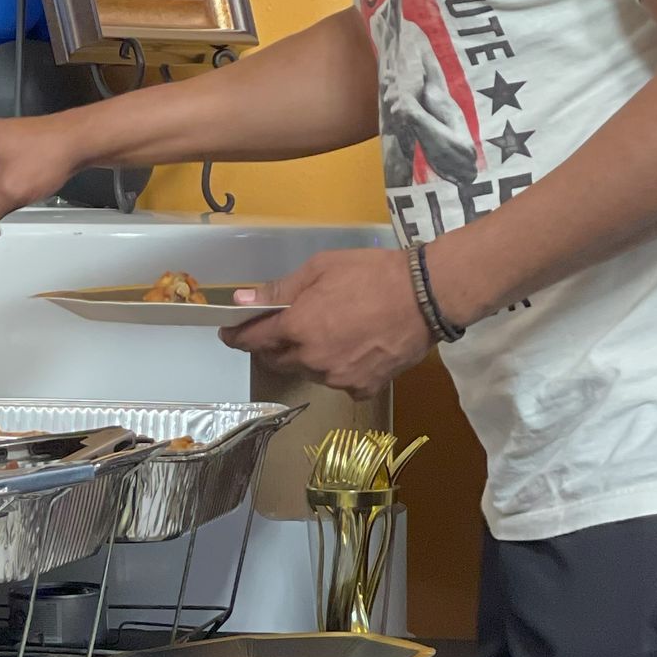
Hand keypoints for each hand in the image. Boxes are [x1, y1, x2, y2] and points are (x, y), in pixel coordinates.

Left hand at [226, 248, 432, 390]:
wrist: (427, 296)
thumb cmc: (373, 274)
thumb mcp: (321, 269)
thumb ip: (279, 290)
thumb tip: (243, 302)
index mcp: (298, 327)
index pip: (253, 340)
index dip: (237, 337)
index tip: (229, 334)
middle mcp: (313, 359)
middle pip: (278, 360)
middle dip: (273, 346)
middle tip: (281, 329)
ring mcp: (338, 378)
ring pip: (309, 372)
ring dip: (307, 357)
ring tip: (328, 333)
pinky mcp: (363, 388)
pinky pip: (340, 382)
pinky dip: (339, 369)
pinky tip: (353, 350)